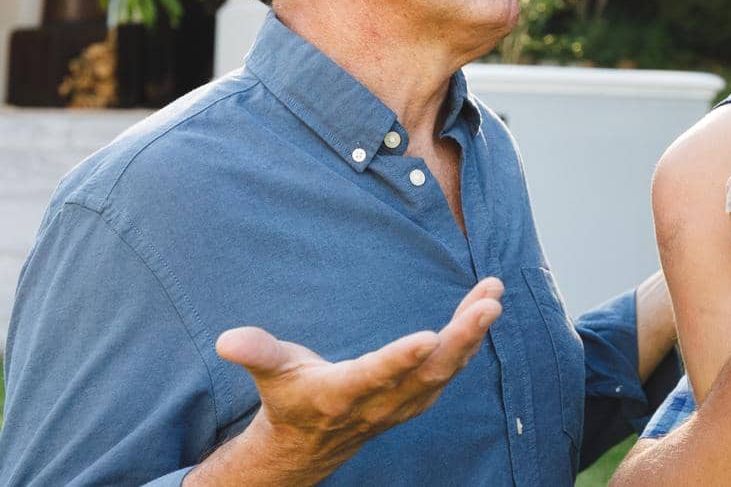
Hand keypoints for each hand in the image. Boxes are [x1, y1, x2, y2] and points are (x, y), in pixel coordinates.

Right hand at [211, 277, 503, 479]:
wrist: (310, 444)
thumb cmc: (291, 397)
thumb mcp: (272, 374)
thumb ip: (257, 353)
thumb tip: (228, 340)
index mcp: (342, 393)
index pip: (375, 375)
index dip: (400, 359)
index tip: (429, 337)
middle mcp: (381, 401)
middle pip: (429, 371)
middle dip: (462, 337)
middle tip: (489, 305)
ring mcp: (406, 401)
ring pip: (449, 369)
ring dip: (474, 333)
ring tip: (494, 294)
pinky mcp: (420, 394)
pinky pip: (454, 366)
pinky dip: (472, 337)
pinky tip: (485, 305)